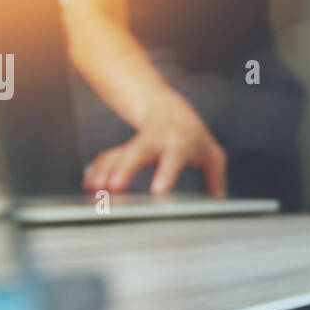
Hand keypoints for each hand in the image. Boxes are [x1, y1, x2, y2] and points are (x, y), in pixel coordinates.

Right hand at [82, 91, 225, 196]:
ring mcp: (138, 143)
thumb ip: (216, 177)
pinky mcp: (124, 148)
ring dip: (106, 171)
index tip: (157, 191)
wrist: (166, 108)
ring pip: (120, 154)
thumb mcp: (211, 154)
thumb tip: (220, 201)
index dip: (165, 173)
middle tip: (114, 187)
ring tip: (95, 189)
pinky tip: (90, 184)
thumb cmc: (193, 136)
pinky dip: (98, 170)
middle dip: (125, 169)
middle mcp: (157, 141)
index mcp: (180, 143)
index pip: (174, 157)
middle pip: (139, 151)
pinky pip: (109, 158)